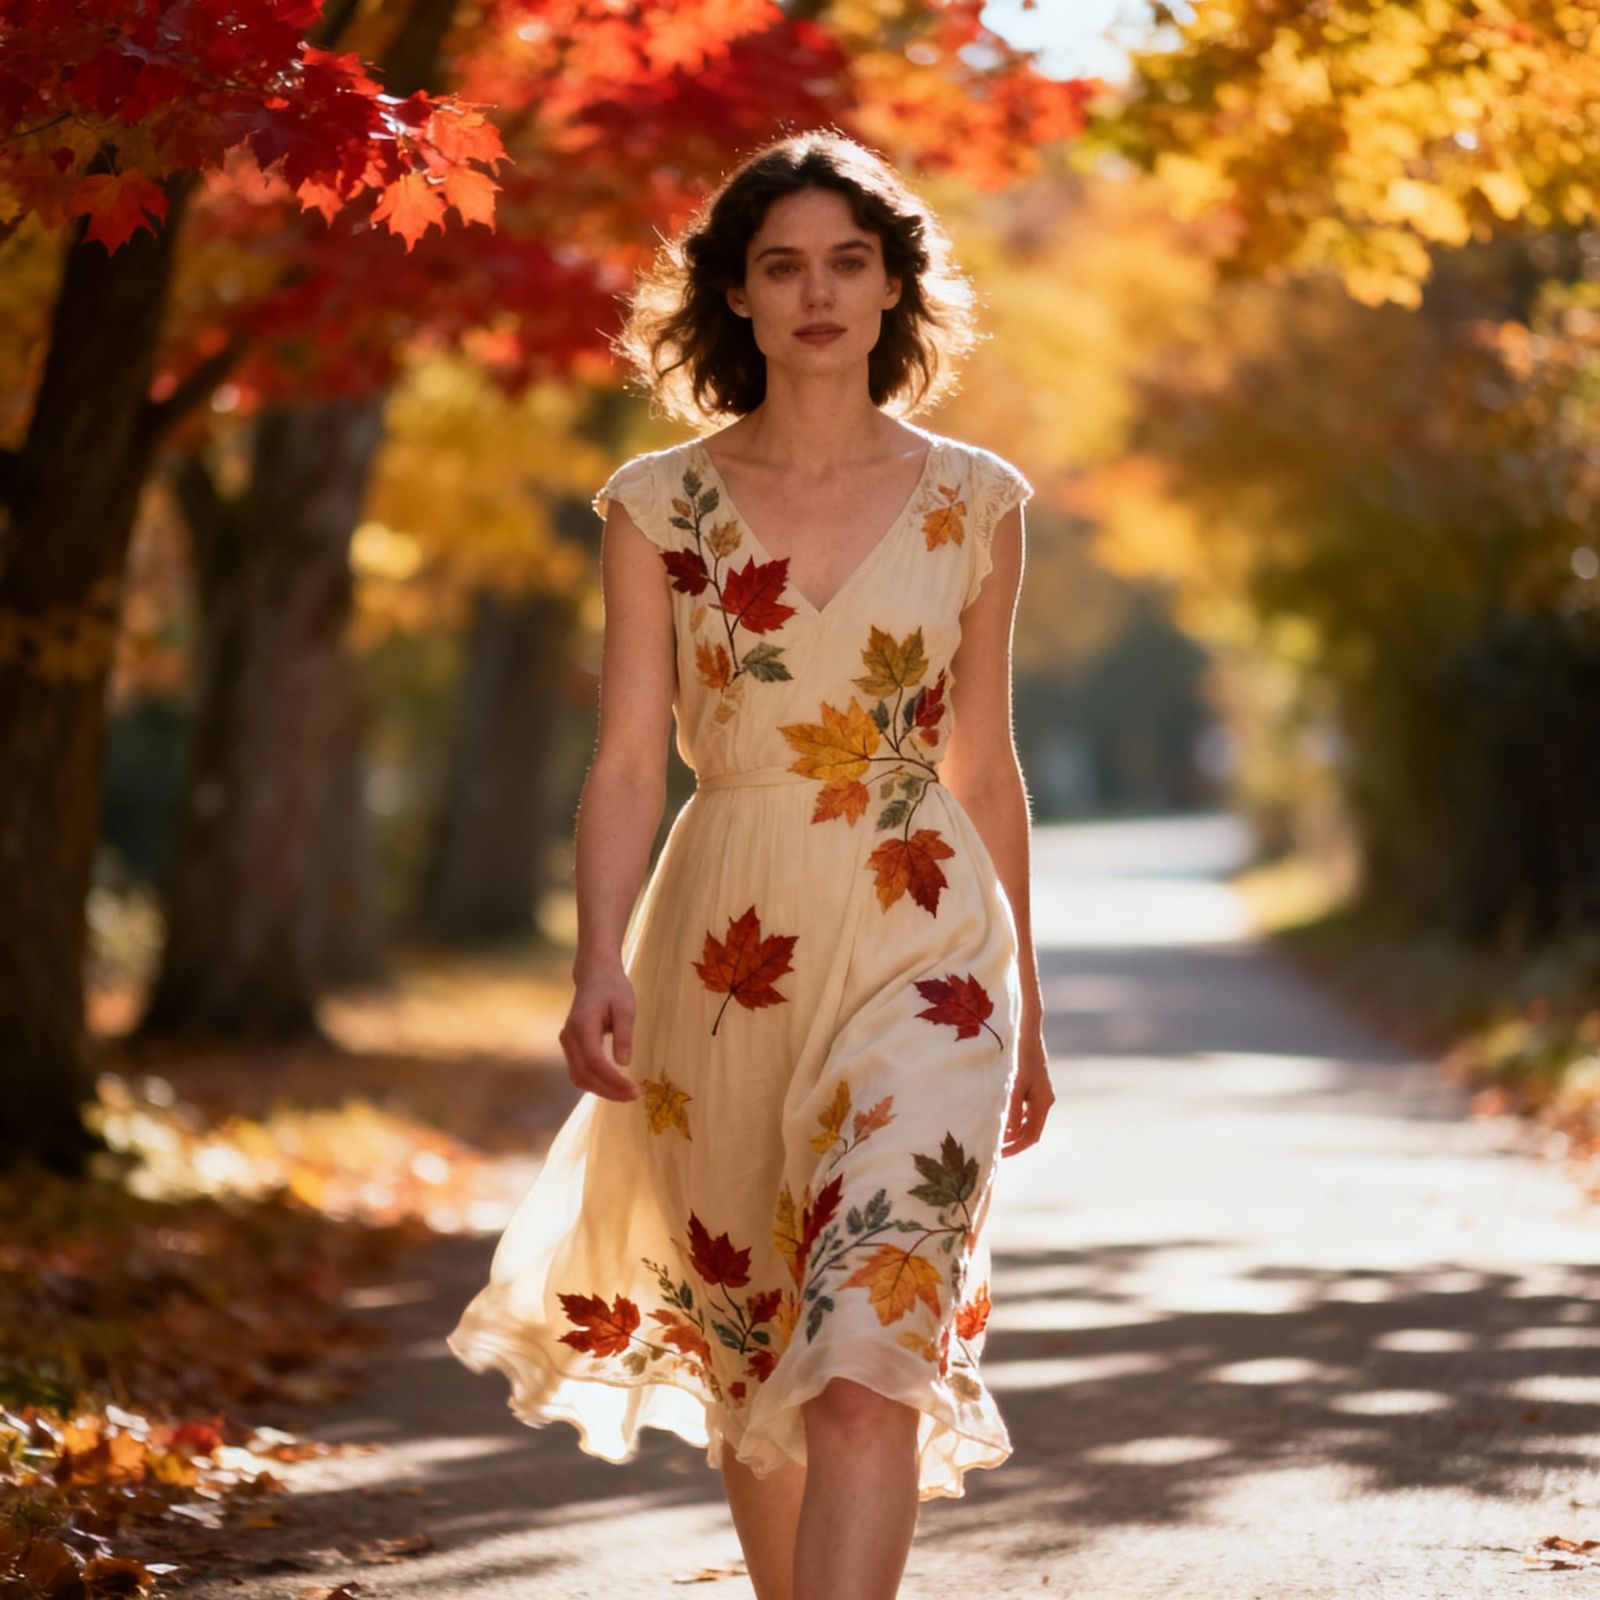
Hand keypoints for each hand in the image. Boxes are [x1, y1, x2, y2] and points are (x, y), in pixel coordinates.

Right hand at [560, 965, 640, 1100]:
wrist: (595, 974)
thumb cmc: (613, 988)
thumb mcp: (625, 1008)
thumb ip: (624, 1035)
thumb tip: (623, 1063)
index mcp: (582, 1026)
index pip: (594, 1062)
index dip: (612, 1081)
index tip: (633, 1090)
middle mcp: (569, 1037)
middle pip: (584, 1075)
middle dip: (608, 1090)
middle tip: (633, 1096)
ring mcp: (567, 1042)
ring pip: (578, 1077)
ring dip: (601, 1090)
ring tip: (625, 1094)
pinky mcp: (570, 1046)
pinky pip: (579, 1071)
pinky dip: (595, 1082)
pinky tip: (613, 1085)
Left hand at [1001, 1024, 1052, 1156]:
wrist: (1026, 1028)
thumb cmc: (1019, 1056)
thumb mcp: (1014, 1085)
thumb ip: (1011, 1111)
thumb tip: (1009, 1134)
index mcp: (1043, 1102)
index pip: (1031, 1136)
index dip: (1015, 1148)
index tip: (998, 1155)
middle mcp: (1043, 1099)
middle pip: (1029, 1129)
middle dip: (1012, 1141)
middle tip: (992, 1148)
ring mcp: (1038, 1090)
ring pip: (1026, 1118)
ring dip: (1011, 1128)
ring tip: (992, 1133)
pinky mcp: (1031, 1082)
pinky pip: (1023, 1106)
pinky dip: (1012, 1114)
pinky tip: (996, 1113)